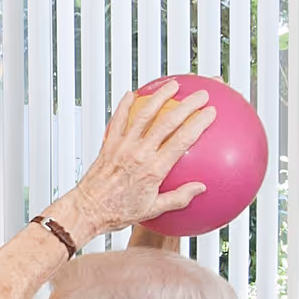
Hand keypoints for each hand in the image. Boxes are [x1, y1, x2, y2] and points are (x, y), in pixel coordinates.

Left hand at [56, 79, 214, 244]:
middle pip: (167, 122)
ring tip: (173, 85)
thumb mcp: (153, 210)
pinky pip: (118, 118)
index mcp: (154, 170)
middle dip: (187, 105)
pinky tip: (132, 94)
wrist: (88, 209)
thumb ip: (179, 197)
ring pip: (144, 114)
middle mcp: (139, 154)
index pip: (181, 140)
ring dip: (160, 97)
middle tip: (200, 94)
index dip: (198, 124)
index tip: (211, 113)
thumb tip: (200, 189)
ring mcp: (123, 145)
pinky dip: (125, 104)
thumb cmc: (119, 212)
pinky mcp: (109, 143)